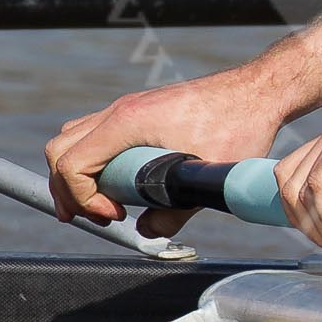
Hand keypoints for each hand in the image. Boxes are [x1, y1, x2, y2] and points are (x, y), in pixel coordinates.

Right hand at [44, 66, 288, 238]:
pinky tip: (124, 182)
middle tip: (95, 217)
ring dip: (79, 174)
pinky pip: (99, 134)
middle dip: (67, 190)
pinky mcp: (142, 110)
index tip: (115, 215)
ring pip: (76, 138)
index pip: (71, 163)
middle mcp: (122, 110)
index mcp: (129, 122)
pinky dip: (97, 160)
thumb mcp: (208, 177)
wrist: (261, 89)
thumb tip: (147, 233)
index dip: (83, 198)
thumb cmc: (239, 123)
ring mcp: (130, 107)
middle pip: (60, 148)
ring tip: (105, 204)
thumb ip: (174, 213)